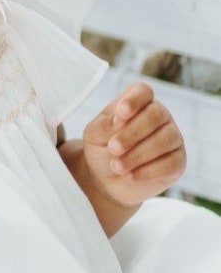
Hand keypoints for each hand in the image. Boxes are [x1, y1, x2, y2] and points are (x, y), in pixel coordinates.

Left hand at [82, 82, 185, 211]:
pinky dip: (148, 171)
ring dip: (138, 154)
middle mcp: (159, 116)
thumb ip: (104, 125)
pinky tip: (130, 176)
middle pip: (156, 114)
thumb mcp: (94, 136)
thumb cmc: (101, 150)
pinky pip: (171, 164)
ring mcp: (172, 138)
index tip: (121, 112)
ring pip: (165, 139)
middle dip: (132, 133)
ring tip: (116, 166)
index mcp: (137, 102)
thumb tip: (120, 119)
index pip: (143, 92)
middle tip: (113, 148)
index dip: (134, 100)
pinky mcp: (178, 162)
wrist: (105, 181)